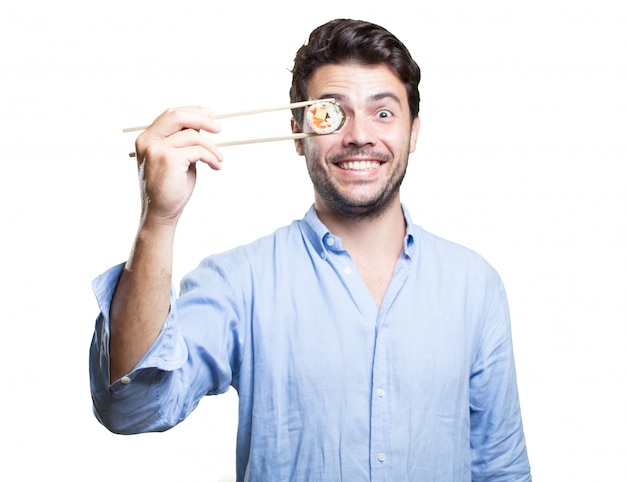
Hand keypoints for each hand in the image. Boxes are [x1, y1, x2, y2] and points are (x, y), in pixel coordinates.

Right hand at [134, 106, 222, 226]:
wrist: (161, 212)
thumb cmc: (170, 188)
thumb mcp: (176, 159)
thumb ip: (183, 142)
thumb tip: (202, 126)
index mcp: (147, 139)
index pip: (170, 114)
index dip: (191, 111)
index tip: (209, 113)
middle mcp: (148, 141)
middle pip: (178, 116)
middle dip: (202, 119)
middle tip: (218, 128)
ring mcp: (156, 149)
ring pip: (192, 136)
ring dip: (211, 147)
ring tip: (219, 159)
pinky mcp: (169, 159)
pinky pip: (198, 151)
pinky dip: (211, 157)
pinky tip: (216, 166)